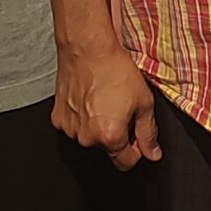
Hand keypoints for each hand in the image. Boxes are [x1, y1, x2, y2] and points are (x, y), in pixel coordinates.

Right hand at [53, 41, 160, 169]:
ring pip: (90, 137)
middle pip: (107, 148)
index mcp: (109, 137)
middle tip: (121, 108)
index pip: (126, 162)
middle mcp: (86, 138)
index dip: (137, 149)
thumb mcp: (144, 102)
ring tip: (104, 100)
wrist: (88, 48)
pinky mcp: (57, 117)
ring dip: (98, 126)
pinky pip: (74, 125)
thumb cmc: (114, 69)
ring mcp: (69, 128)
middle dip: (116, 134)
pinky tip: (89, 99)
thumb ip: (149, 133)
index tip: (138, 135)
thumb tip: (152, 153)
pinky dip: (82, 117)